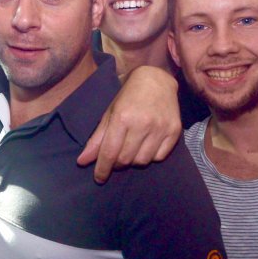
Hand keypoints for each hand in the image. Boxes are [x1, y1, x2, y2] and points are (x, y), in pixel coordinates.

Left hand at [77, 65, 180, 182]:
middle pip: (125, 159)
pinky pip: (159, 157)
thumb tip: (82, 162)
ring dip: (133, 160)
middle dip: (117, 163)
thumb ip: (97, 140)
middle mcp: (142, 124)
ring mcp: (160, 128)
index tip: (99, 178)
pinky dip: (150, 156)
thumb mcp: (109, 114)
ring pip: (142, 161)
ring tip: (131, 149)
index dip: (102, 169)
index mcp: (122, 118)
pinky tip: (146, 145)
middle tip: (116, 156)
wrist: (156, 80)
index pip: (110, 152)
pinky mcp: (175, 131)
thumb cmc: (128, 97)